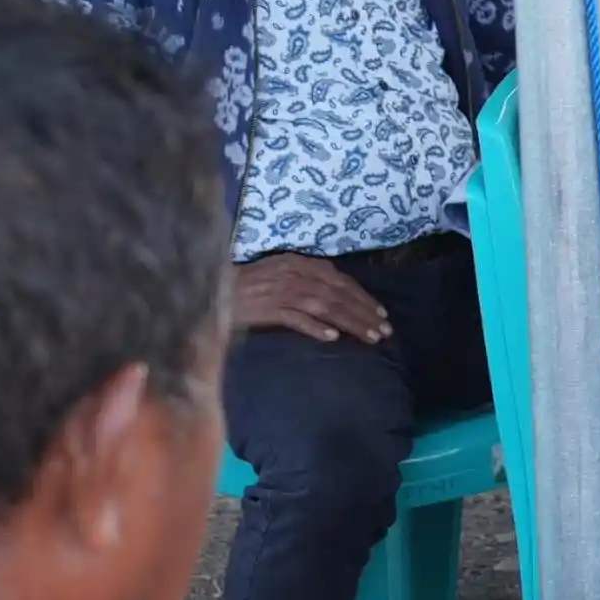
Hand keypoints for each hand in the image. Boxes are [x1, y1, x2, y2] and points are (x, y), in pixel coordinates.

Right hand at [234, 250, 395, 343]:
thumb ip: (309, 278)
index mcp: (300, 263)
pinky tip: (332, 337)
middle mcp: (295, 275)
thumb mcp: (283, 271)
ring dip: (351, 323)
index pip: (340, 280)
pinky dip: (316, 327)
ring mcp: (283, 291)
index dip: (363, 297)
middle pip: (338, 295)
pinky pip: (297, 319)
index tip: (381, 313)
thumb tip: (338, 294)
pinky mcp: (269, 309)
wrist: (215, 287)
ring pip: (326, 307)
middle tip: (384, 330)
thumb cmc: (250, 282)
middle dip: (364, 313)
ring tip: (370, 337)